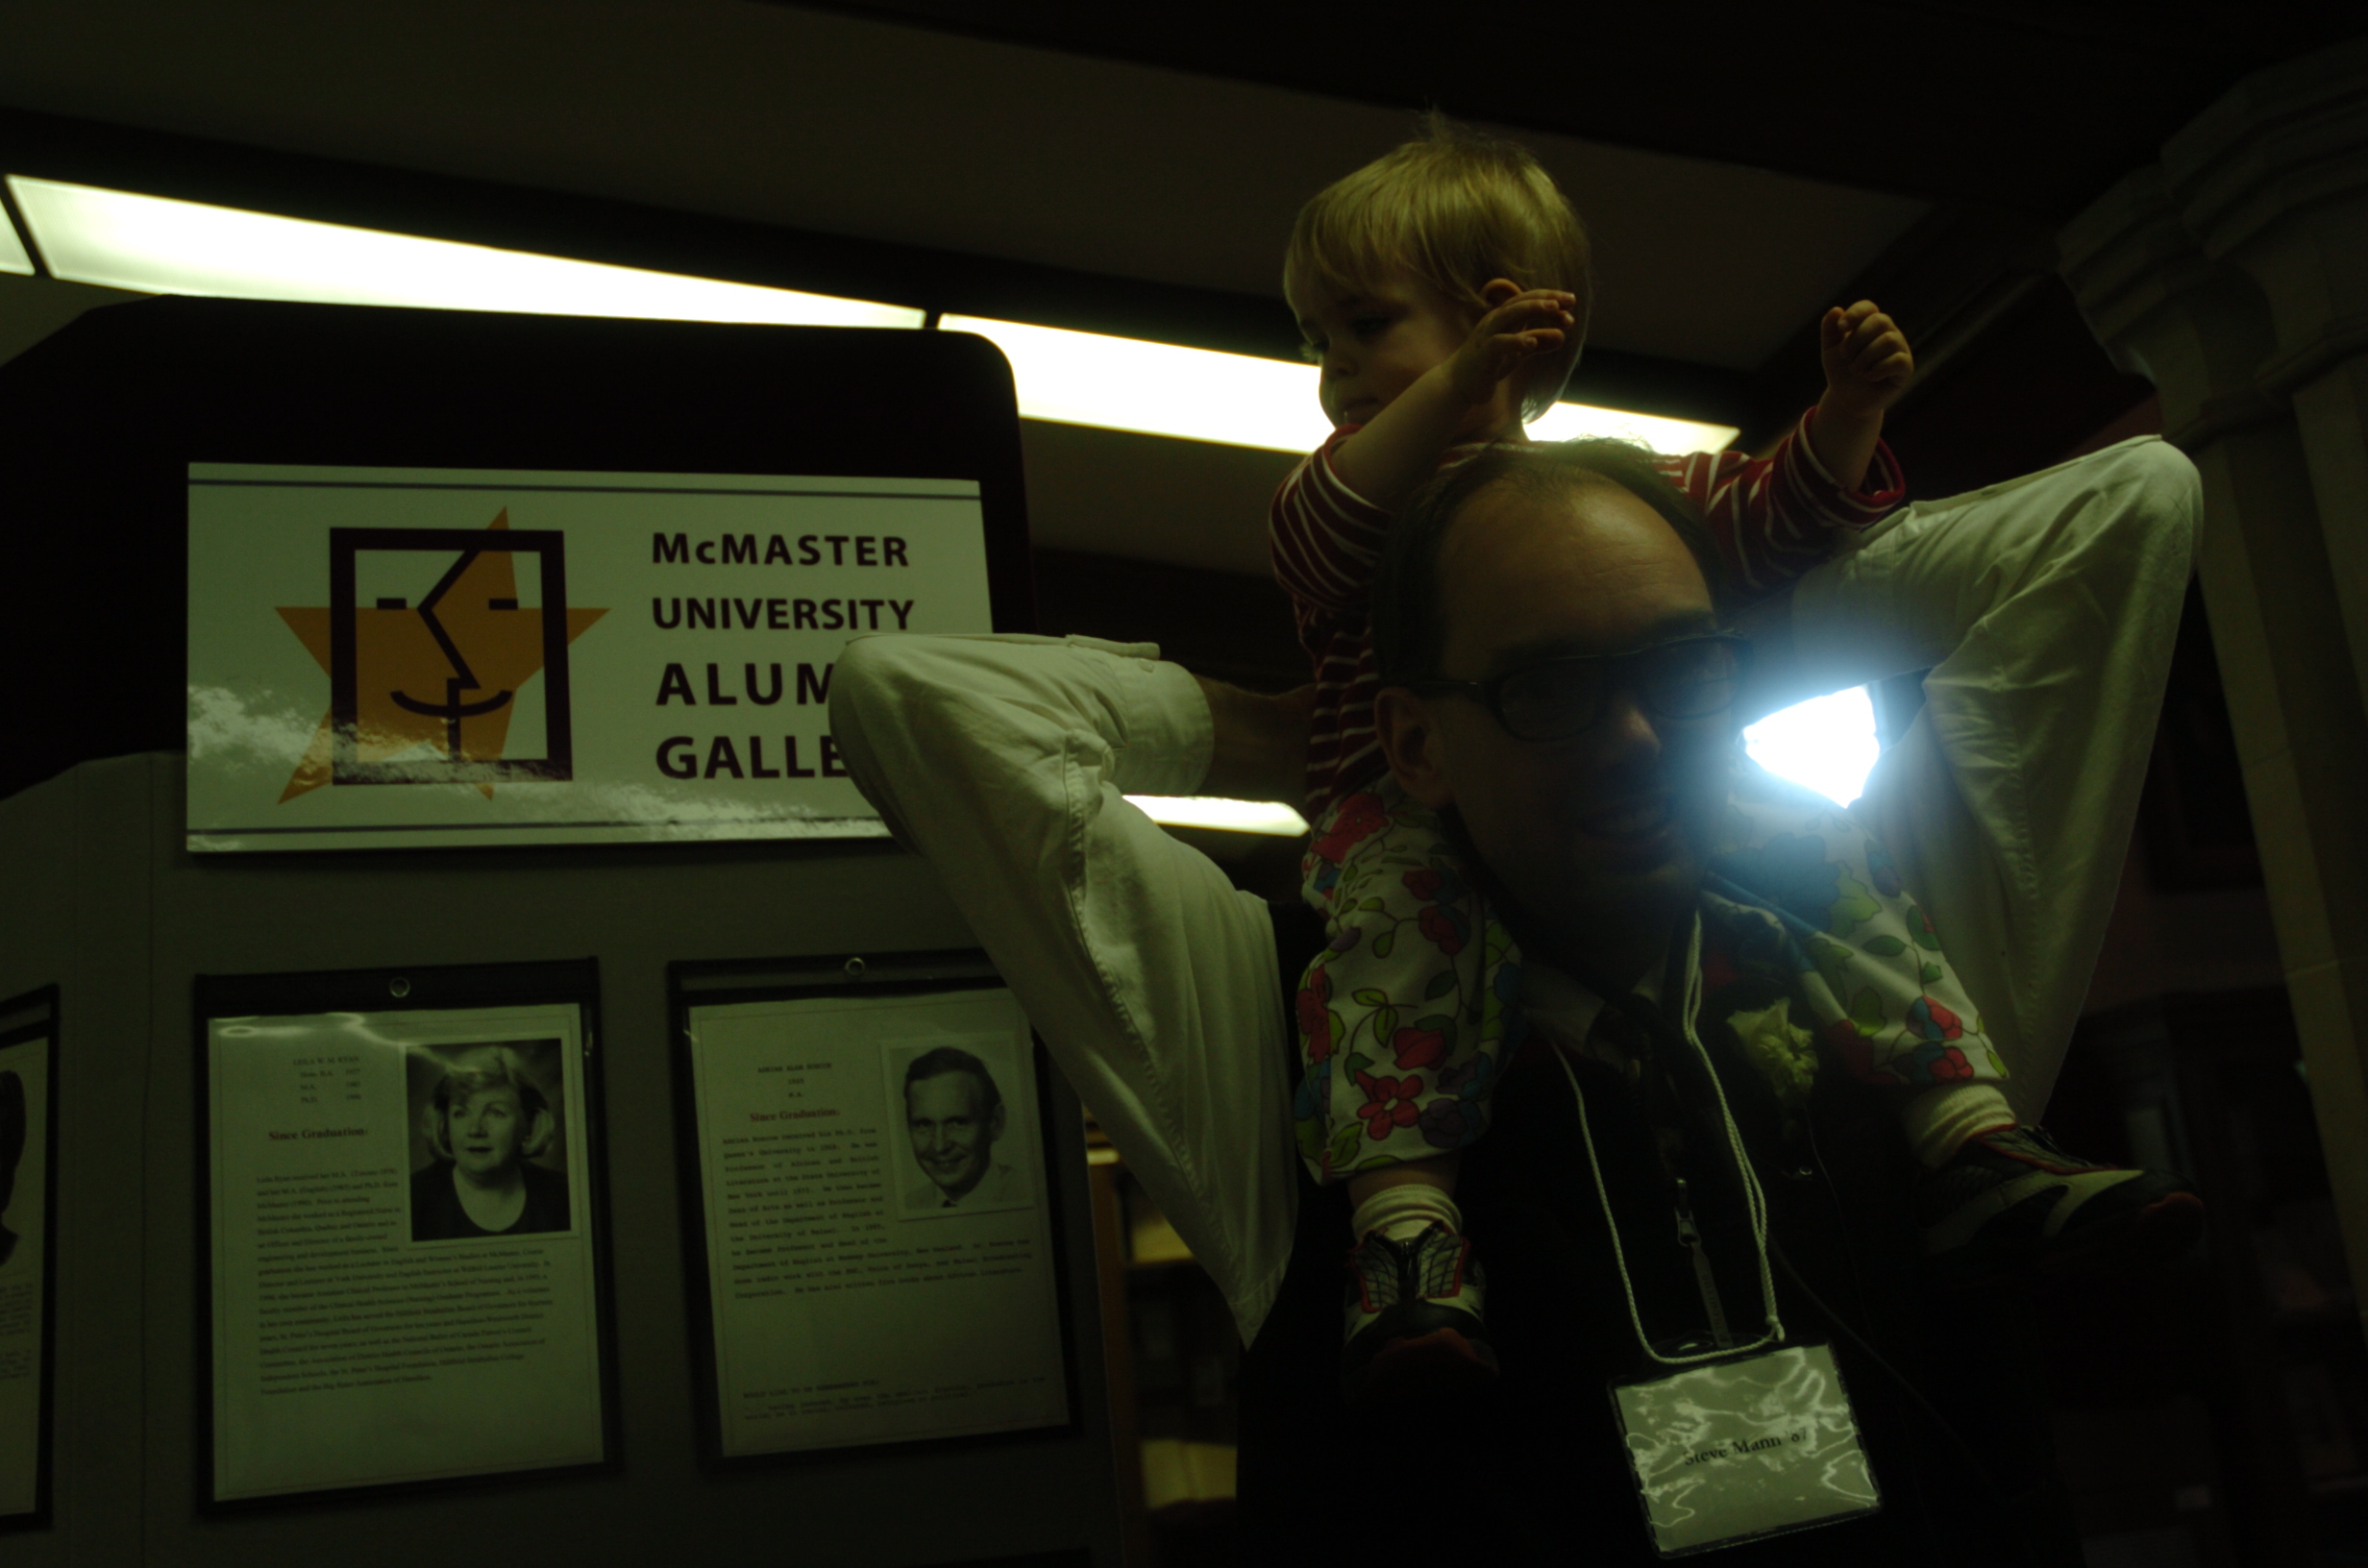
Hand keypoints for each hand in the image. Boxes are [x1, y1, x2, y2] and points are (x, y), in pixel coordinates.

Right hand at [1446, 280, 1575, 407]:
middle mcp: (1495, 321)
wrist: (1459, 384)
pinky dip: (1516, 341)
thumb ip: (1538, 342)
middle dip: (1545, 298)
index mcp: (1504, 317)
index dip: (1549, 297)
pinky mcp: (1482, 355)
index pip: (1528, 299)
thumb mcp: (1518, 351)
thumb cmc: (1489, 364)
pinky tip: (1532, 343)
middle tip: (1569, 301)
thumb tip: (1562, 336)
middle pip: (1520, 301)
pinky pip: (1498, 343)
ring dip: (1532, 309)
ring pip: (1508, 314)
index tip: (1571, 300)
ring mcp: (1486, 336)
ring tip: (1554, 309)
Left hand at [1819, 300, 1912, 418]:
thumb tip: (1836, 309)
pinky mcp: (1906, 368)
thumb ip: (1829, 330)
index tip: (1841, 327)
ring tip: (1857, 370)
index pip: (1868, 308)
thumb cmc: (1841, 371)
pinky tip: (1870, 377)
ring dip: (1865, 358)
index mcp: (1870, 324)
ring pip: (1889, 340)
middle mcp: (1889, 332)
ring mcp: (1900, 349)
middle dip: (1857, 340)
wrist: (1847, 400)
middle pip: (1879, 321)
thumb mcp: (1830, 350)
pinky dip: (1878, 370)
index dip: (1855, 314)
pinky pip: (1898, 360)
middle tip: (1847, 358)